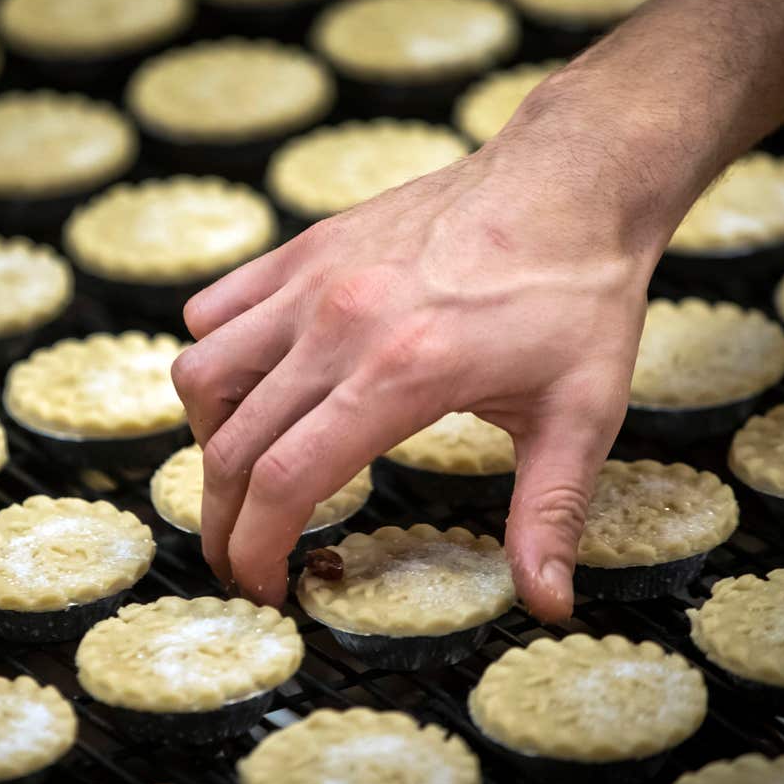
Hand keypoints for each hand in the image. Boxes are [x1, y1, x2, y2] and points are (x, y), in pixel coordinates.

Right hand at [171, 107, 677, 620]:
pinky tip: (256, 383)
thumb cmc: (579, 296)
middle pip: (232, 445)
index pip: (287, 482)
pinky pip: (214, 308)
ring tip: (247, 468)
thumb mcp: (581, 413)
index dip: (258, 550)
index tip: (265, 588)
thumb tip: (547, 603)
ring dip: (209, 437)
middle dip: (223, 521)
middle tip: (242, 557)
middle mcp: (338, 325)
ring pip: (202, 373)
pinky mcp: (305, 247)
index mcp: (401, 375)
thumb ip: (551, 513)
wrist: (568, 180)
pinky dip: (215, 357)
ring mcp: (311, 279)